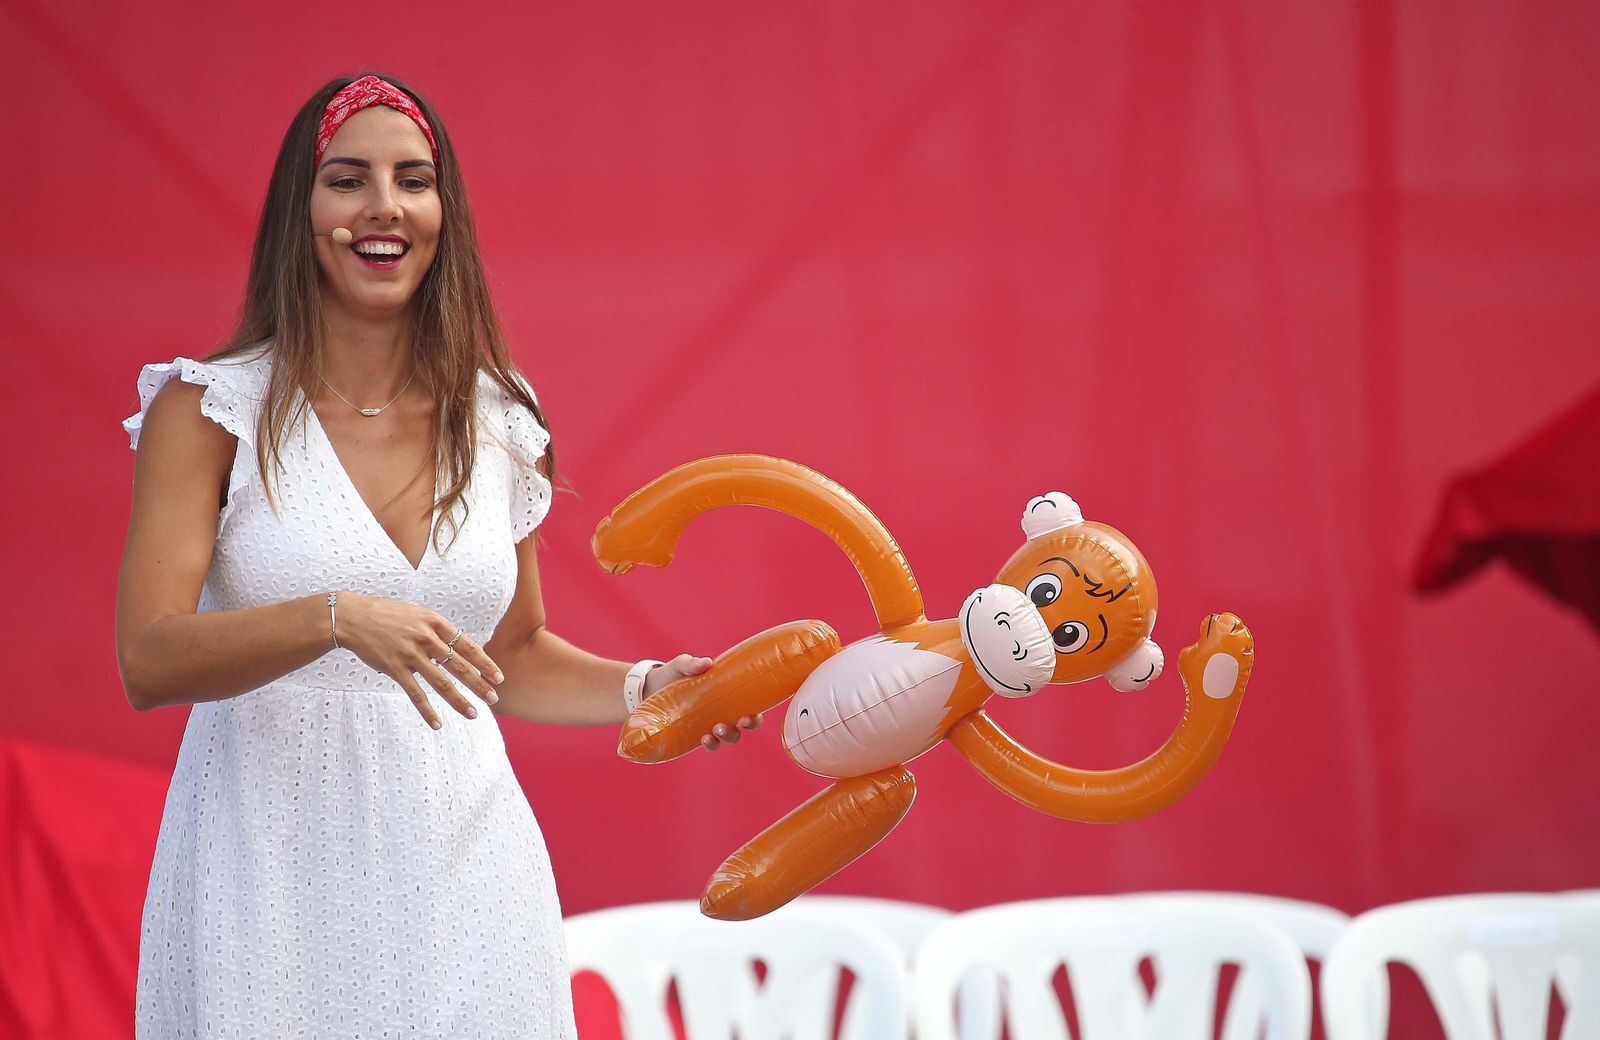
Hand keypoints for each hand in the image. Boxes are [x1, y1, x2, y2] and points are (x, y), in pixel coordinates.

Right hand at [334, 592, 502, 730]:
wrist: (353, 617)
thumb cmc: (388, 616)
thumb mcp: (418, 615)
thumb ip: (436, 632)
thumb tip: (455, 651)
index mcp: (436, 623)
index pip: (467, 646)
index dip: (485, 663)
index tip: (498, 677)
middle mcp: (426, 638)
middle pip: (459, 666)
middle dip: (479, 684)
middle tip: (494, 699)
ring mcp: (411, 654)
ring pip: (441, 683)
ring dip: (459, 701)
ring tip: (473, 714)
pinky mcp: (395, 668)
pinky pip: (415, 693)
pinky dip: (427, 710)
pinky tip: (437, 724)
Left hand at [642, 654, 763, 751]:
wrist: (648, 689)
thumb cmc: (671, 675)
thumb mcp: (681, 666)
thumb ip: (691, 664)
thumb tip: (706, 663)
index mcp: (726, 695)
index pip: (750, 706)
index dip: (756, 714)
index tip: (751, 713)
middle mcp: (722, 712)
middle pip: (743, 725)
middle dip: (746, 727)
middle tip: (739, 722)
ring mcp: (708, 725)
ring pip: (727, 737)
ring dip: (726, 737)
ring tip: (714, 732)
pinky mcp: (693, 735)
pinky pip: (708, 743)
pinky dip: (710, 744)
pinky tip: (704, 739)